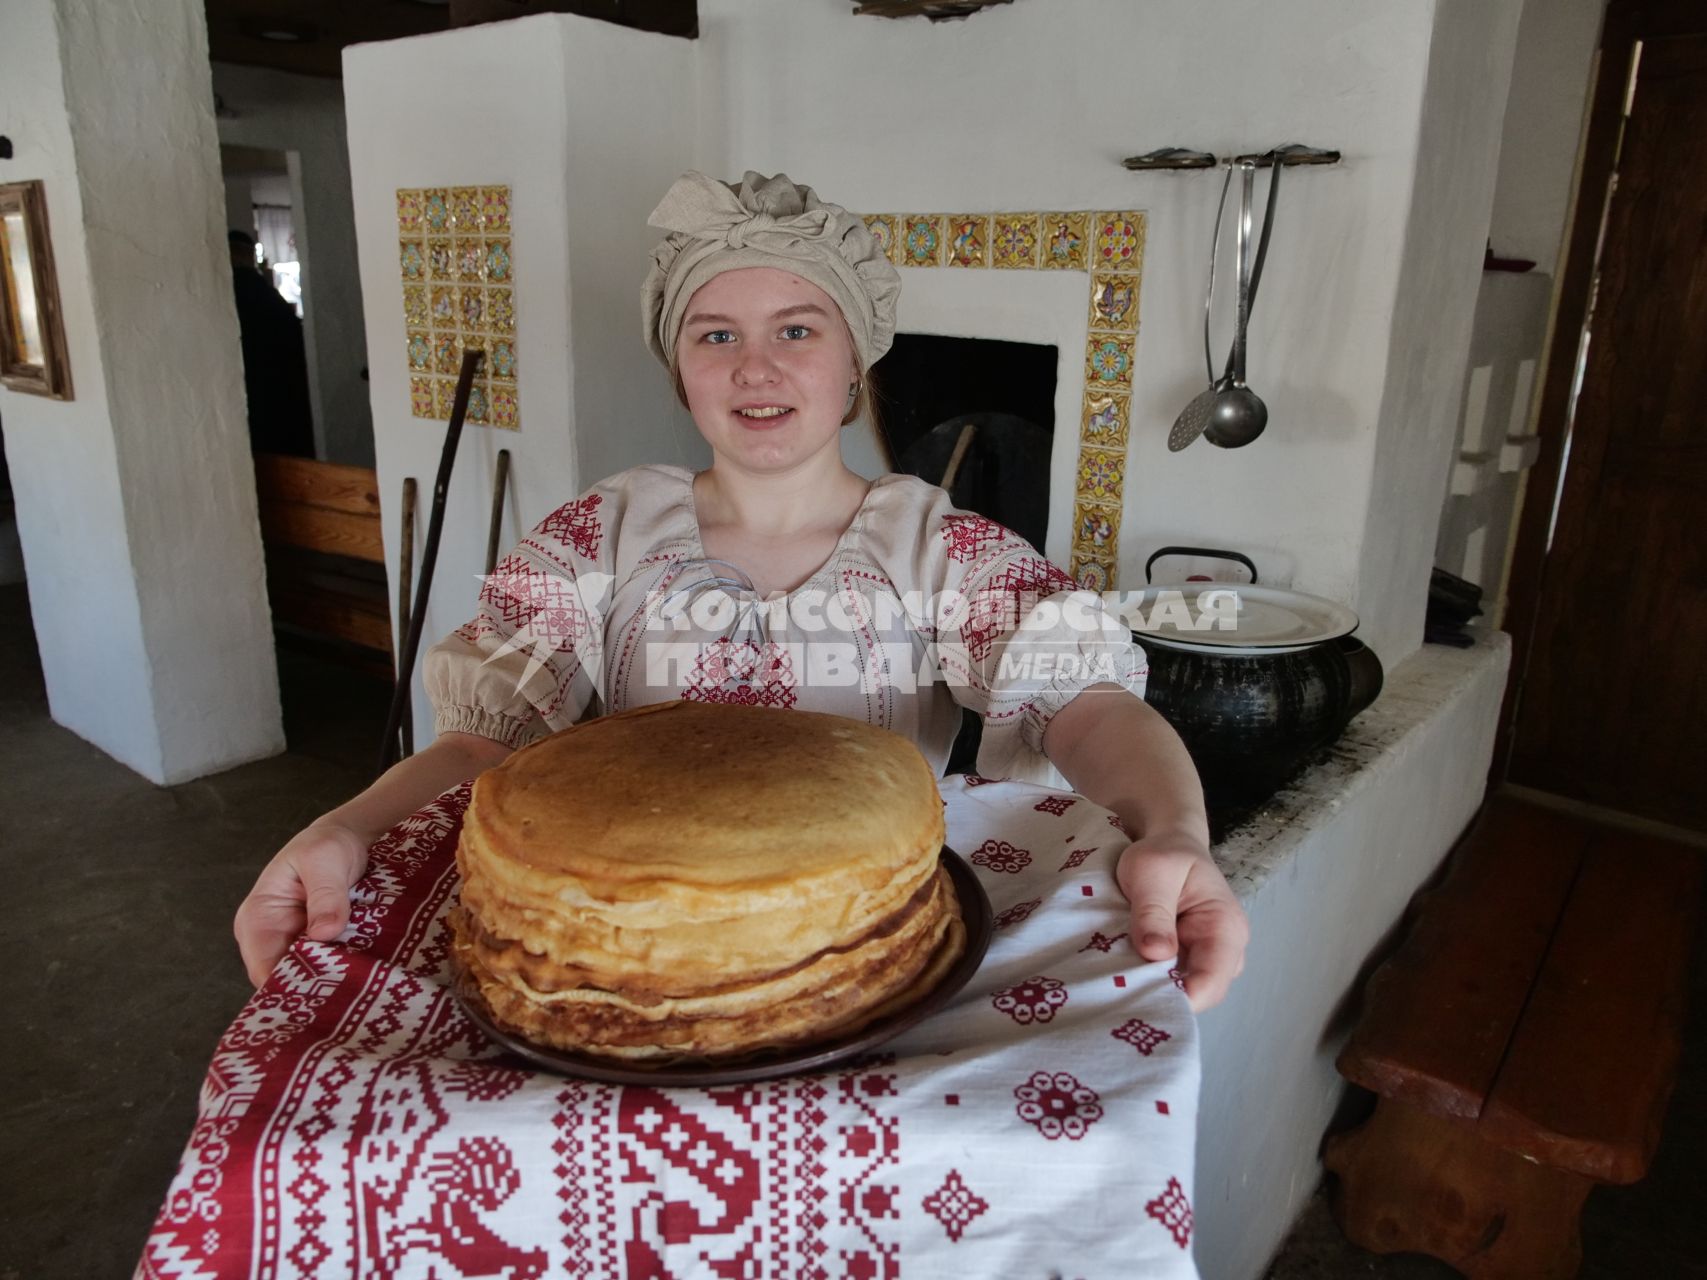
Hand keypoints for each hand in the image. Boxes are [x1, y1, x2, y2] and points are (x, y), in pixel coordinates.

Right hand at [233, 820, 370, 987]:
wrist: (344, 838)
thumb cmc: (326, 844)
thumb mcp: (325, 859)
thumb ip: (325, 894)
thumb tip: (324, 933)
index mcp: (257, 919)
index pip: (263, 969)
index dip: (290, 986)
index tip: (325, 989)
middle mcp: (269, 938)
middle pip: (286, 979)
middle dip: (316, 986)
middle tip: (353, 988)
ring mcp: (292, 943)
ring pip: (308, 977)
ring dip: (333, 979)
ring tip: (363, 981)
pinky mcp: (316, 945)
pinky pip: (326, 966)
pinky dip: (343, 968)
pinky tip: (365, 972)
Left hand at [1115, 833, 1249, 1012]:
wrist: (1167, 842)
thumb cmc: (1164, 853)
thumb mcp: (1152, 871)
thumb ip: (1153, 910)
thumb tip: (1156, 953)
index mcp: (1225, 928)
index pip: (1210, 983)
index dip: (1177, 999)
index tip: (1137, 996)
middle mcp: (1224, 950)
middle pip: (1198, 994)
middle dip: (1161, 997)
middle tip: (1119, 991)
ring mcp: (1206, 957)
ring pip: (1183, 991)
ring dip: (1151, 989)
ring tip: (1117, 982)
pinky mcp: (1186, 958)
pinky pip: (1170, 980)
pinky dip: (1147, 979)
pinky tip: (1122, 973)